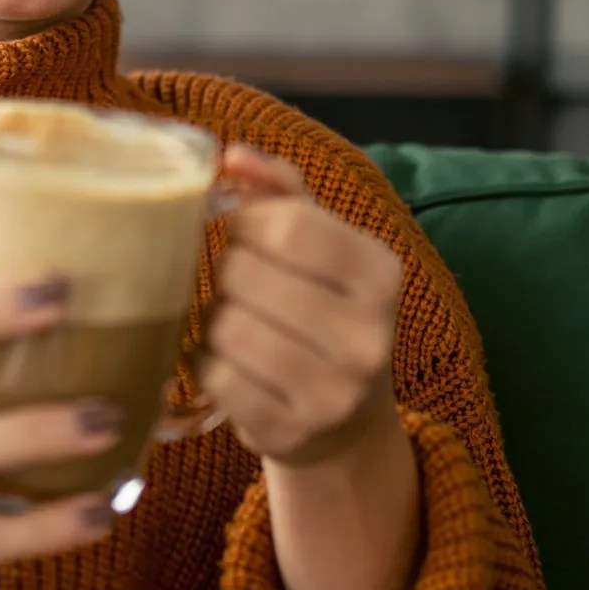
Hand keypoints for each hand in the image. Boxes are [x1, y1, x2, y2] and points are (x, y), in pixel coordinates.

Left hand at [199, 145, 405, 469]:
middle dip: (228, 273)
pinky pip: (215, 377)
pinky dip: (206, 364)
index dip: (245, 222)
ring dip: (215, 320)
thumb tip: (233, 156)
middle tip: (242, 287)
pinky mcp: (291, 434)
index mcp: (382, 274)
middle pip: (244, 274)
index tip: (245, 233)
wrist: (345, 421)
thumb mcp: (320, 243)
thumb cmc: (322, 308)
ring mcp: (334, 393)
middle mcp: (369, 336)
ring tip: (237, 325)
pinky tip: (229, 364)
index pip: (286, 225)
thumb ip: (279, 188)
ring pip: (225, 327)